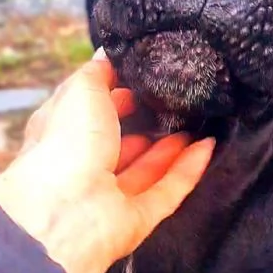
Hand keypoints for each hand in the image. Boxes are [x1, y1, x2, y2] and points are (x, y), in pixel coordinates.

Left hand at [0, 50, 214, 272]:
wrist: (66, 211)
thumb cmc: (67, 141)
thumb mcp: (80, 91)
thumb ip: (97, 73)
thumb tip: (105, 54)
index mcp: (64, 135)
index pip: (90, 113)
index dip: (113, 98)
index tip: (140, 80)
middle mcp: (85, 166)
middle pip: (120, 144)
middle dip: (145, 126)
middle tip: (174, 104)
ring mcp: (110, 195)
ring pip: (146, 169)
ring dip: (171, 148)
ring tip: (197, 124)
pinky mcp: (136, 219)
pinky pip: (168, 191)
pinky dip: (188, 170)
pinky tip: (208, 146)